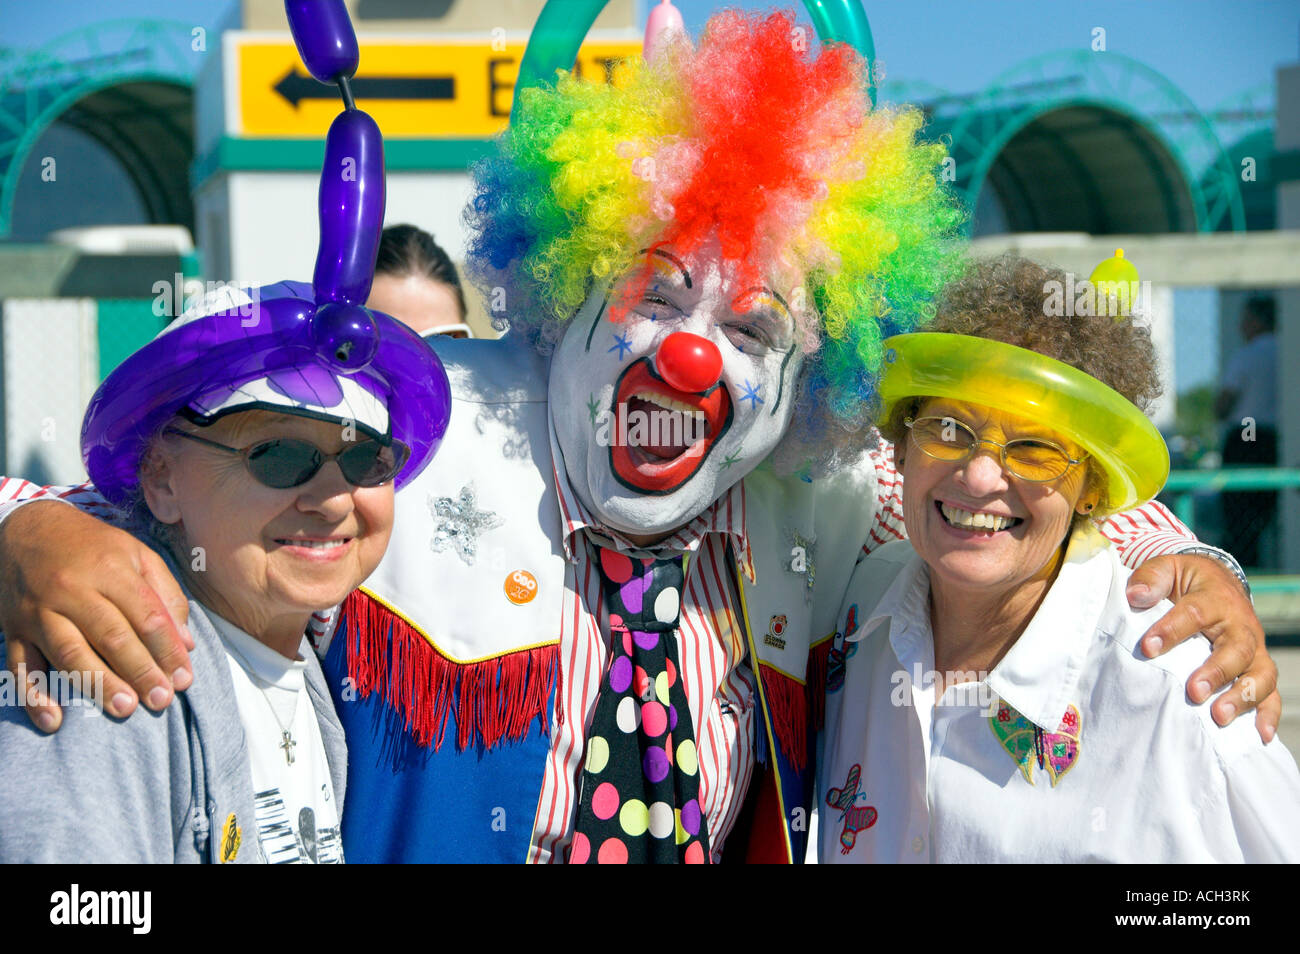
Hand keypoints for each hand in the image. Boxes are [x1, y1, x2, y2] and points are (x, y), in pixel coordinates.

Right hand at [0, 501, 193, 730]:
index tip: (184, 678)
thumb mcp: (137, 555)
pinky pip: (20, 665)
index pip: (147, 616)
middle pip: (111, 636)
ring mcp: (39, 611)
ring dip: (97, 684)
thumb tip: (185, 643)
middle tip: (161, 701)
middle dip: (139, 672)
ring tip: (124, 709)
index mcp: (110, 569)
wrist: (26, 529)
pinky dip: (34, 695)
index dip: (168, 650)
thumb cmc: (93, 547)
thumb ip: (166, 595)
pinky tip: (53, 719)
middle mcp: (72, 590)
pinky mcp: (13, 628)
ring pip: (69, 652)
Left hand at [1126, 553, 1278, 741]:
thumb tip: (1137, 596)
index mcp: (1214, 598)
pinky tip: (1259, 735)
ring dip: (1243, 696)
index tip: (1147, 648)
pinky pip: (1271, 693)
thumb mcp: (1166, 569)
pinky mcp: (1258, 667)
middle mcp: (1240, 625)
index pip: (1193, 613)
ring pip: (1260, 673)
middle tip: (1194, 691)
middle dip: (1216, 672)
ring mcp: (1253, 648)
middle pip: (1235, 649)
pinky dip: (1268, 714)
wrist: (1216, 583)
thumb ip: (1151, 579)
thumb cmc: (1184, 582)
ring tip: (1219, 716)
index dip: (1171, 630)